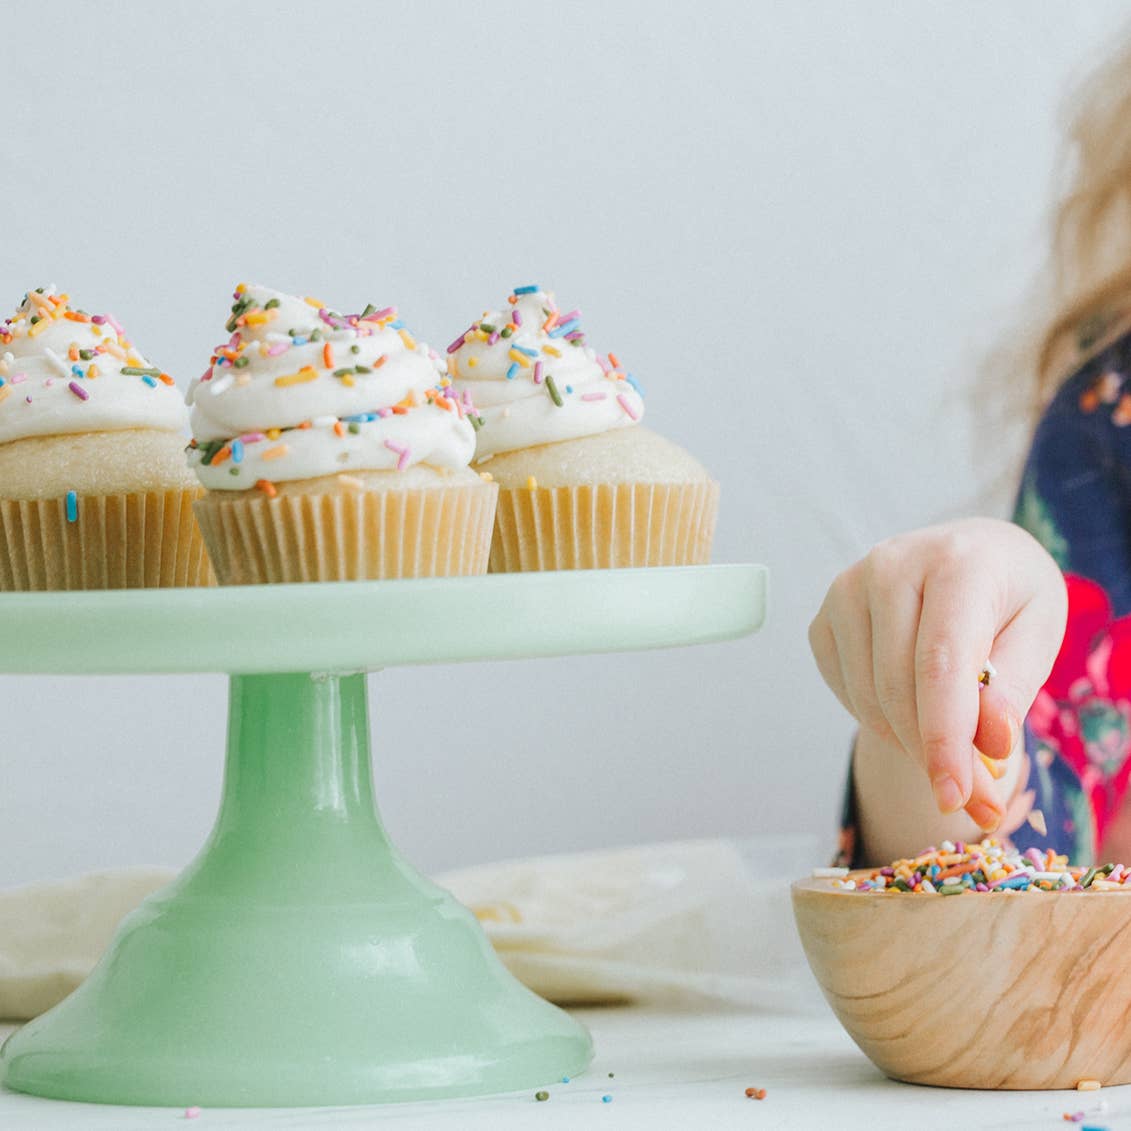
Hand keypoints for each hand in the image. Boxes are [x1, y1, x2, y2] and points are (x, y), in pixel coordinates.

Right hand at [809, 518, 1066, 828]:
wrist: (968, 553)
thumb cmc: (1008, 596)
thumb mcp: (1039, 631)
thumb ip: (1016, 687)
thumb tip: (990, 743)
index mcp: (956, 563)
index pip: (940, 662)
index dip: (945, 735)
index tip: (956, 796)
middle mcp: (889, 566)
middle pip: (898, 686)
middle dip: (932, 755)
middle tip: (971, 799)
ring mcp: (847, 589)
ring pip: (868, 695)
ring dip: (907, 740)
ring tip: (948, 742)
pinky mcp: (824, 615)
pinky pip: (845, 690)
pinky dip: (879, 717)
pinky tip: (911, 706)